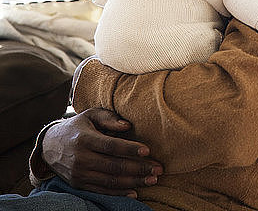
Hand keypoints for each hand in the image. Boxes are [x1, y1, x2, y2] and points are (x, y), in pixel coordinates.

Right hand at [42, 108, 162, 196]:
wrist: (50, 145)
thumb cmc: (77, 127)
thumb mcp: (90, 115)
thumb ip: (109, 118)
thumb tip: (128, 125)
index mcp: (85, 139)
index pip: (111, 146)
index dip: (130, 149)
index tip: (148, 150)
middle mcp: (81, 158)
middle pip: (114, 166)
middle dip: (138, 169)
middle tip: (158, 169)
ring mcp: (79, 174)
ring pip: (110, 181)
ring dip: (134, 182)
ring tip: (151, 180)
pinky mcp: (79, 184)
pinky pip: (102, 191)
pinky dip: (119, 193)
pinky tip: (135, 191)